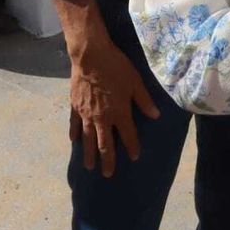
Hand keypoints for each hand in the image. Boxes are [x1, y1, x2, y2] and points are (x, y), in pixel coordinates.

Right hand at [68, 33, 160, 177]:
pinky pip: (74, 124)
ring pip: (88, 139)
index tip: (134, 157)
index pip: (128, 135)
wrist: (90, 55)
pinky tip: (74, 141)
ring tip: (89, 167)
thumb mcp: (135, 82)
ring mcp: (86, 114)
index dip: (132, 147)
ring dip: (89, 154)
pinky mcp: (75, 106)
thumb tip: (156, 116)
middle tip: (108, 174)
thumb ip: (144, 100)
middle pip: (105, 144)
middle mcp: (102, 118)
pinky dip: (75, 134)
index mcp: (119, 113)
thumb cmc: (116, 66)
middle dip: (108, 160)